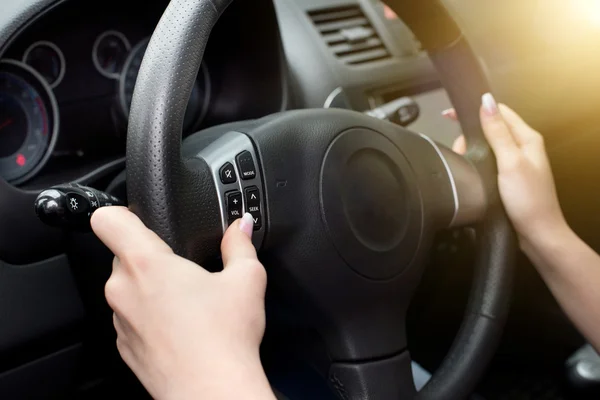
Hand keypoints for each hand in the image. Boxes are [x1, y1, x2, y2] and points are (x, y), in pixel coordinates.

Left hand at [91, 208, 274, 399]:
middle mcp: (123, 290)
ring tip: (189, 303)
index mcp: (147, 264)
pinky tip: (182, 328)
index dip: (124, 212)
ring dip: (151, 287)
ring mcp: (120, 321)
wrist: (211, 392)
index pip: (108, 219)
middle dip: (151, 256)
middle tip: (186, 270)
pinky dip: (150, 316)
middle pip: (123, 254)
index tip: (143, 218)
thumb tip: (242, 227)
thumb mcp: (246, 279)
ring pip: (128, 288)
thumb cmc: (224, 339)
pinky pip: (131, 317)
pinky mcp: (125, 346)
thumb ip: (240, 244)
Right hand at [442, 94, 567, 243]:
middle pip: (490, 127)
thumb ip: (497, 132)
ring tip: (463, 163)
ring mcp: (515, 163)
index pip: (499, 111)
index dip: (475, 109)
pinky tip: (470, 173)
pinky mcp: (508, 177)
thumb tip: (486, 103)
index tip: (450, 115)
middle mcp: (522, 148)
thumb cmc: (529, 201)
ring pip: (486, 145)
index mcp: (527, 138)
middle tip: (459, 150)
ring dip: (471, 150)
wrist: (536, 234)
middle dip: (469, 135)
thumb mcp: (510, 162)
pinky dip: (475, 163)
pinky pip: (487, 161)